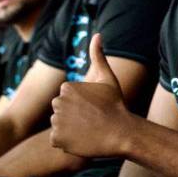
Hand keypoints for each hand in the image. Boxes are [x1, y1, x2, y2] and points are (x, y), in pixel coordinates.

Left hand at [49, 34, 133, 157]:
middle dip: (73, 115)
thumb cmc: (115, 105)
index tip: (94, 107)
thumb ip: (98, 56)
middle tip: (91, 120)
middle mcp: (58, 103)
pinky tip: (82, 139)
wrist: (120, 133)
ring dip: (70, 129)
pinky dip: (67, 141)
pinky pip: (57, 139)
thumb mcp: (108, 78)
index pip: (67, 98)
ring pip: (59, 125)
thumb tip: (97, 35)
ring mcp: (57, 122)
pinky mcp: (56, 139)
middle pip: (60, 110)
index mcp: (67, 88)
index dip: (81, 104)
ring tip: (87, 130)